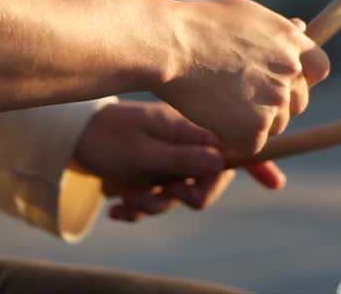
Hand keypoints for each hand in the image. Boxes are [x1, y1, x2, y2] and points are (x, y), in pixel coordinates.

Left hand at [73, 100, 285, 221]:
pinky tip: (117, 209)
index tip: (275, 183)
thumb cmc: (103, 137)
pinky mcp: (149, 172)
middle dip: (183, 197)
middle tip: (158, 195)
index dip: (255, 164)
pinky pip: (157, 198)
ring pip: (179, 194)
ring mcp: (167, 158)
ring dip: (153, 204)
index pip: (230, 146)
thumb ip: (181, 158)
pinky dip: (138, 207)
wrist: (66, 135)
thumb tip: (222, 161)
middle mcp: (182, 143)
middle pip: (206, 180)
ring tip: (125, 197)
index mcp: (188, 130)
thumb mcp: (141, 151)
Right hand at [153, 0, 330, 154]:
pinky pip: (251, 143)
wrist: (170, 43)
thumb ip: (277, 30)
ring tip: (219, 100)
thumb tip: (302, 28)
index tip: (279, 82)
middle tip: (237, 96)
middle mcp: (291, 71)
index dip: (299, 79)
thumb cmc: (198, 24)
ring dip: (252, 122)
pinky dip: (232, 137)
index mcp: (292, 42)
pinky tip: (211, 115)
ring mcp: (275, 100)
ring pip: (275, 125)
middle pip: (297, 103)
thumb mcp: (247, 15)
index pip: (318, 69)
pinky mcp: (256, 129)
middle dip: (274, 104)